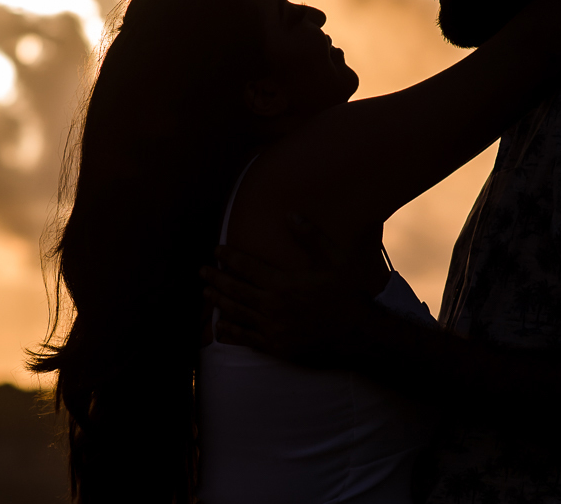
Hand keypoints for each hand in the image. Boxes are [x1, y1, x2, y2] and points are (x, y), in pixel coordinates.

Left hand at [200, 216, 366, 365]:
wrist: (359, 331)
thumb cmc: (347, 292)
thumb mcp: (335, 259)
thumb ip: (311, 237)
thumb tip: (291, 215)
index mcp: (284, 283)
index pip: (246, 267)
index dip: (228, 257)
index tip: (216, 250)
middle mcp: (274, 306)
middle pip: (235, 290)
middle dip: (215, 279)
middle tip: (202, 271)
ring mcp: (274, 328)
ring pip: (237, 313)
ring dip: (219, 302)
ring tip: (205, 294)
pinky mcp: (277, 345)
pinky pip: (247, 338)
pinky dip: (231, 331)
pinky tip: (220, 327)